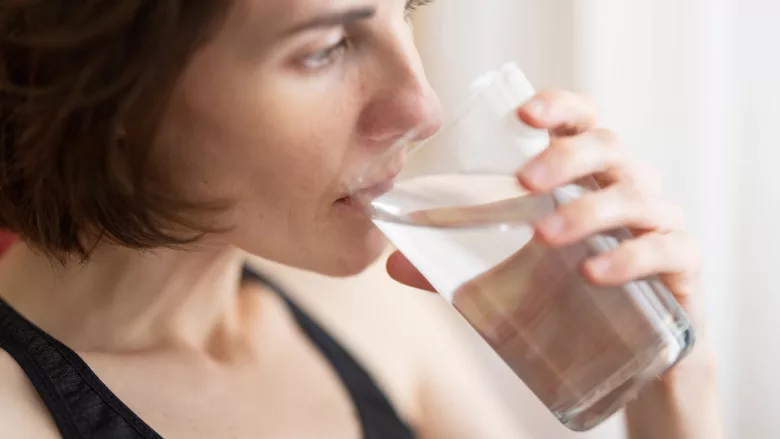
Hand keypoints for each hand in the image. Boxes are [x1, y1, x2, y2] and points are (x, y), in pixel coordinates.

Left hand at [387, 88, 706, 348]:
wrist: (633, 355)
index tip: (524, 115)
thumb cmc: (569, 297)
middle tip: (526, 182)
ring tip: (545, 237)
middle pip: (609, 146)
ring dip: (589, 211)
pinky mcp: (681, 266)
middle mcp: (626, 187)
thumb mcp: (510, 277)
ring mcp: (659, 223)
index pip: (580, 122)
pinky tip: (594, 274)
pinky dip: (630, 257)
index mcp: (586, 177)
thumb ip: (456, 267)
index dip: (558, 108)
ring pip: (635, 195)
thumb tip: (392, 264)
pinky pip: (667, 249)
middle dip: (566, 158)